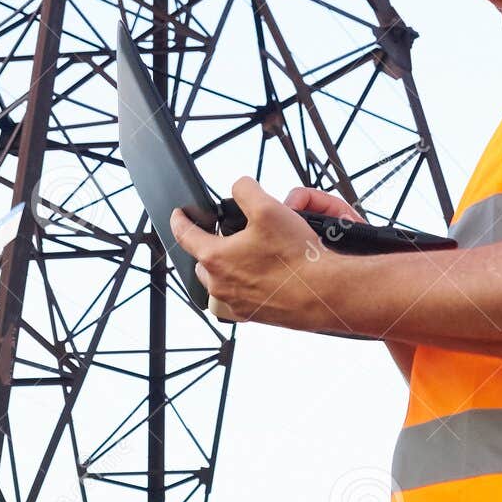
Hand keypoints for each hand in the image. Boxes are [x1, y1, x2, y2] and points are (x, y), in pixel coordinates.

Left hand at [167, 176, 352, 332]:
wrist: (322, 293)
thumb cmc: (296, 257)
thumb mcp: (268, 208)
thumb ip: (246, 190)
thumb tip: (240, 186)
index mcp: (216, 258)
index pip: (184, 236)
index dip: (179, 220)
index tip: (179, 215)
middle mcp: (220, 285)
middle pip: (203, 261)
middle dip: (209, 246)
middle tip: (226, 235)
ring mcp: (236, 303)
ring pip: (220, 281)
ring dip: (227, 267)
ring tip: (247, 255)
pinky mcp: (253, 315)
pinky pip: (239, 297)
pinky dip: (245, 284)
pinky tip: (264, 274)